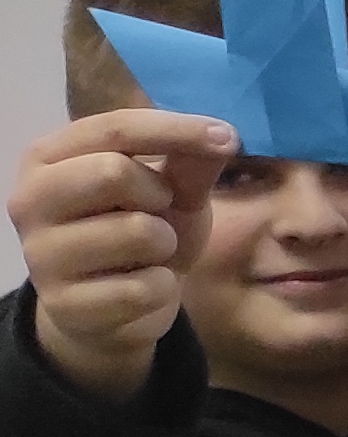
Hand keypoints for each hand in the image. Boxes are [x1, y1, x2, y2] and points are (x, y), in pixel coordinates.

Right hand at [9, 111, 232, 402]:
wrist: (118, 309)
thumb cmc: (139, 231)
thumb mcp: (170, 190)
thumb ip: (189, 161)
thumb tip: (224, 135)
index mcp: (47, 157)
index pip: (114, 128)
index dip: (176, 129)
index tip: (230, 136)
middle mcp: (29, 200)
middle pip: (113, 173)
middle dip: (159, 193)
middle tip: (159, 210)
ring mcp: (41, 255)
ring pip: (137, 232)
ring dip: (165, 243)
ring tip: (147, 252)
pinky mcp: (64, 305)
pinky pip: (145, 287)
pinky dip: (163, 286)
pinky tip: (140, 286)